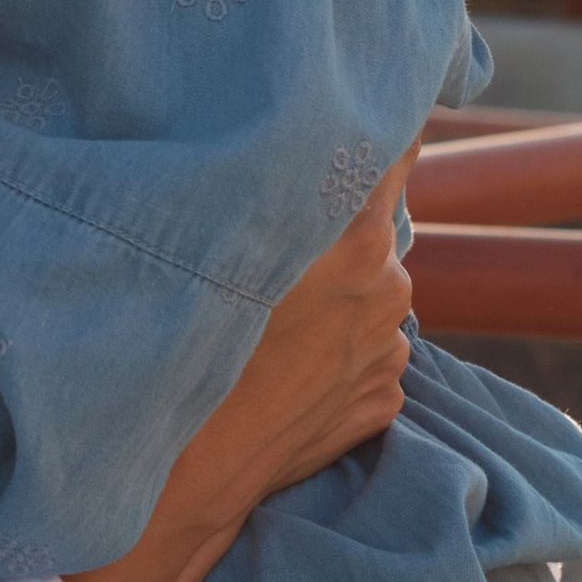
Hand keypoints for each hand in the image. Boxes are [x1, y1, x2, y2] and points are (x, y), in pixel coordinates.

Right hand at [65, 144, 415, 581]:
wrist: (186, 472)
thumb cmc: (185, 343)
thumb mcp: (220, 239)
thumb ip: (277, 184)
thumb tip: (303, 134)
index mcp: (359, 234)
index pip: (396, 145)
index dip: (379, 121)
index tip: (358, 110)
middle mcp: (391, 284)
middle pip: (372, 222)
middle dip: (333, 224)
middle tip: (272, 240)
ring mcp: (391, 347)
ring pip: (366, 290)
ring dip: (334, 291)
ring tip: (267, 320)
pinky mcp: (383, 398)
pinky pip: (362, 348)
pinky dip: (331, 348)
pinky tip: (280, 364)